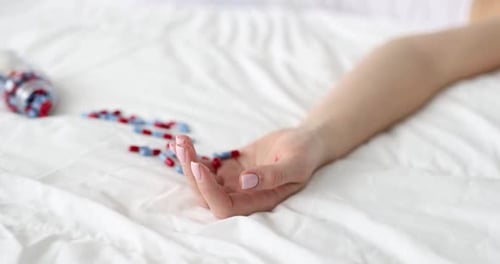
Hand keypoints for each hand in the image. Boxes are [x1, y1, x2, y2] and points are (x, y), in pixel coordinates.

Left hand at [172, 127, 325, 218]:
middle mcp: (242, 196)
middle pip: (206, 196)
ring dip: (188, 163)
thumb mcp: (295, 163)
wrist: (305, 142)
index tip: (199, 166)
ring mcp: (233, 183)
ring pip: (202, 181)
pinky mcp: (229, 169)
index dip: (208, 191)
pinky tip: (182, 142)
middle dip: (191, 173)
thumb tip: (245, 181)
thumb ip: (273, 175)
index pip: (224, 206)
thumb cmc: (304, 154)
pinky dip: (192, 156)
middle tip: (183, 145)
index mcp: (258, 201)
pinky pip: (205, 167)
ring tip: (181, 140)